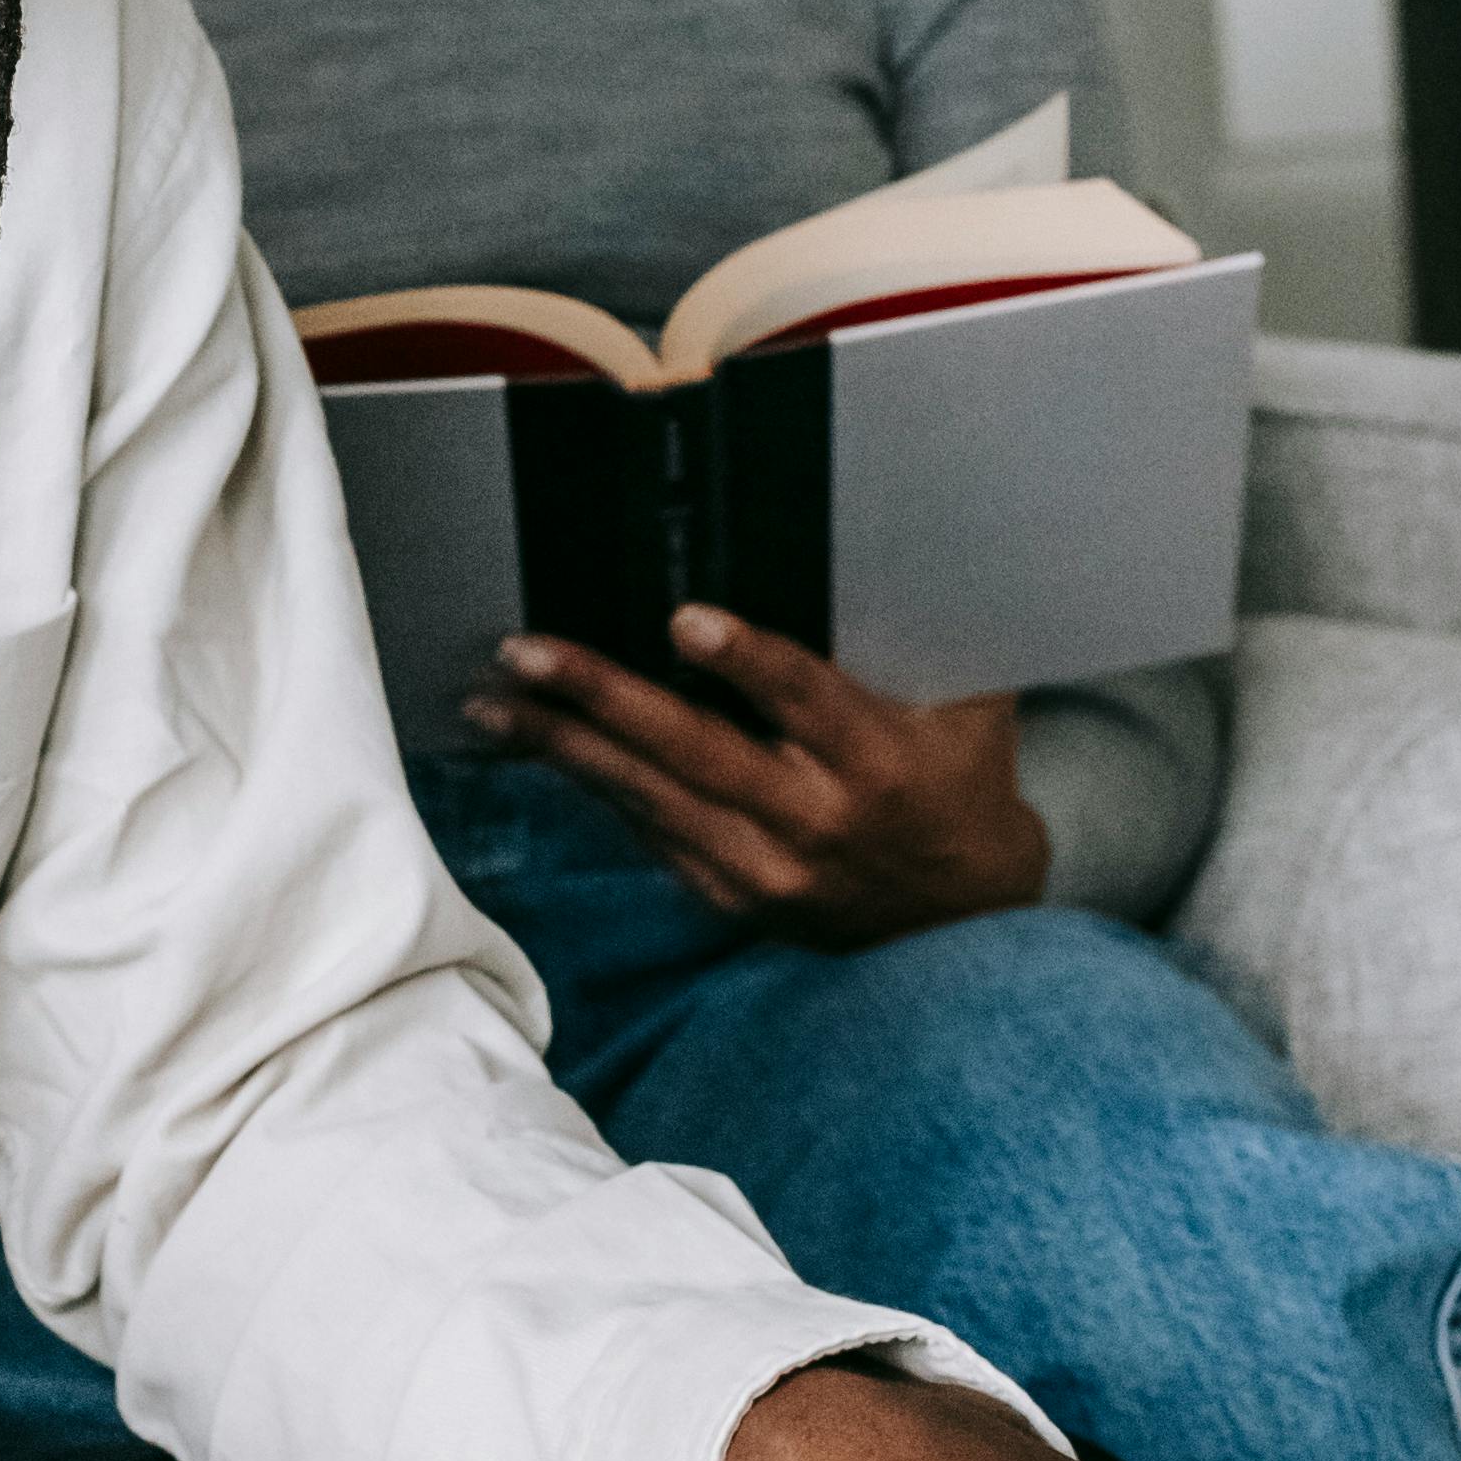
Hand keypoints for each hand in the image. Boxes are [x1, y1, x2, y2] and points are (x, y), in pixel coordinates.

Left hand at [467, 608, 1047, 945]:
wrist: (965, 916)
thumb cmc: (958, 785)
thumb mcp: (962, 707)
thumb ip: (911, 641)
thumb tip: (869, 544)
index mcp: (876, 760)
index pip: (805, 699)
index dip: (746, 661)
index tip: (684, 621)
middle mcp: (814, 820)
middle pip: (696, 753)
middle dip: (603, 698)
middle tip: (527, 653)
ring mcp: (766, 870)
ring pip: (650, 799)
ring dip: (565, 748)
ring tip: (495, 704)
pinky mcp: (734, 899)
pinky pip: (649, 833)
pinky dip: (593, 788)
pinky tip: (540, 749)